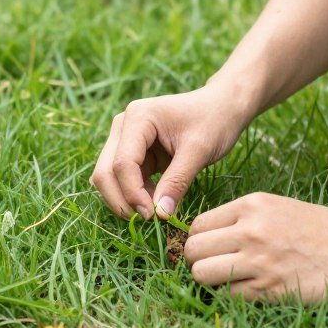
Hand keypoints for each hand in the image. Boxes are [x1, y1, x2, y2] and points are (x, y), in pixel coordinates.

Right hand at [89, 83, 248, 220]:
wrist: (222, 107)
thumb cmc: (214, 121)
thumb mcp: (199, 150)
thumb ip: (177, 181)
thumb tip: (160, 214)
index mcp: (137, 117)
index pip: (122, 163)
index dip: (132, 193)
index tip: (154, 215)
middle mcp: (123, 126)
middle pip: (106, 171)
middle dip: (121, 200)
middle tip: (148, 220)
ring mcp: (125, 139)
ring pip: (109, 178)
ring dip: (126, 200)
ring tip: (155, 212)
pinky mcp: (133, 152)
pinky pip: (124, 180)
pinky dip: (135, 195)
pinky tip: (156, 202)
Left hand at [184, 192, 327, 302]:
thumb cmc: (316, 227)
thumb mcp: (275, 206)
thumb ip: (239, 218)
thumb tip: (203, 237)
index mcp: (250, 205)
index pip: (197, 225)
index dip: (197, 239)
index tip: (208, 248)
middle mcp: (250, 231)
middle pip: (193, 250)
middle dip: (196, 261)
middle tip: (212, 266)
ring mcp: (258, 261)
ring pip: (202, 275)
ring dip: (209, 281)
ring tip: (226, 279)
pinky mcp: (269, 290)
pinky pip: (228, 296)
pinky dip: (232, 296)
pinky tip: (249, 289)